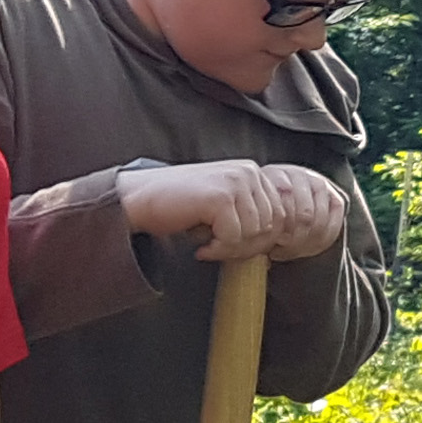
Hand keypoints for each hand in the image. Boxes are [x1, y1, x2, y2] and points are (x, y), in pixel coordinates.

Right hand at [118, 159, 346, 262]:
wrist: (140, 198)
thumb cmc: (180, 207)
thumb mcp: (223, 208)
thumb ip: (250, 218)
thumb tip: (277, 248)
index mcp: (253, 173)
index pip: (280, 217)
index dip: (260, 241)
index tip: (232, 247)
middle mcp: (249, 172)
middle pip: (272, 227)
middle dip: (247, 247)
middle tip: (218, 249)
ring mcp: (236, 182)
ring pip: (255, 234)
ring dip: (231, 249)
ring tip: (208, 244)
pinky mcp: (220, 196)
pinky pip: (234, 238)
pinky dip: (218, 249)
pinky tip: (200, 245)